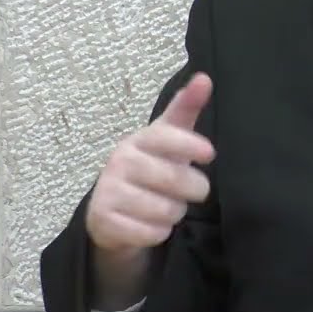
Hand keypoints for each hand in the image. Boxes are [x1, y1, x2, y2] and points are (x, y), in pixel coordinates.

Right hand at [86, 73, 214, 253]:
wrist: (113, 210)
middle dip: (193, 189)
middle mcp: (119, 161)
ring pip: (166, 210)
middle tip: (192, 190)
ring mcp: (107, 191)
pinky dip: (158, 233)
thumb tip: (205, 78)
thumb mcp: (169, 139)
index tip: (210, 153)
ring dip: (175, 213)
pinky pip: (150, 233)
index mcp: (138, 140)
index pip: (165, 137)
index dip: (189, 144)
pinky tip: (152, 224)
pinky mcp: (102, 221)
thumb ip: (186, 109)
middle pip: (174, 180)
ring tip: (167, 206)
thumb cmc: (151, 168)